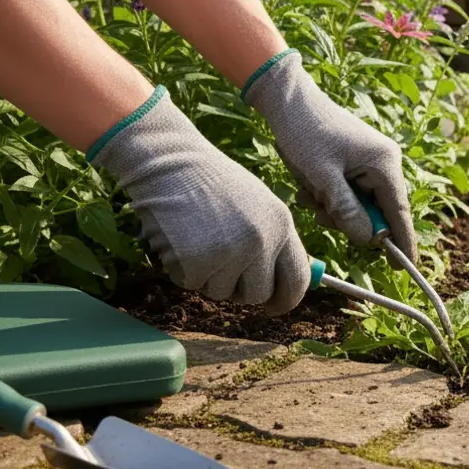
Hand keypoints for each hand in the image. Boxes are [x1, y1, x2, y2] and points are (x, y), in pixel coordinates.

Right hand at [91, 87, 310, 314]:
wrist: (170, 162)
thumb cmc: (212, 182)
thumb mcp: (258, 205)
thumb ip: (274, 240)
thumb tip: (285, 280)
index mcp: (282, 225)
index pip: (298, 280)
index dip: (286, 299)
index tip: (274, 306)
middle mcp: (261, 242)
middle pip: (258, 295)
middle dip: (240, 290)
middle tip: (223, 271)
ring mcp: (230, 254)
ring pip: (222, 293)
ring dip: (208, 277)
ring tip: (198, 239)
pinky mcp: (197, 263)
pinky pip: (192, 285)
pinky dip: (184, 270)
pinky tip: (181, 240)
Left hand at [243, 50, 417, 264]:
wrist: (287, 100)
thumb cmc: (305, 133)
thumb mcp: (322, 177)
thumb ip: (347, 211)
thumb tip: (370, 240)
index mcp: (384, 164)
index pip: (398, 212)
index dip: (401, 242)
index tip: (404, 268)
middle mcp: (384, 162)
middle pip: (376, 211)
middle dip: (348, 217)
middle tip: (321, 210)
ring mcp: (370, 161)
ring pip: (359, 204)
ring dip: (334, 207)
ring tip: (311, 191)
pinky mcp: (355, 161)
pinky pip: (348, 191)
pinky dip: (330, 195)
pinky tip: (311, 182)